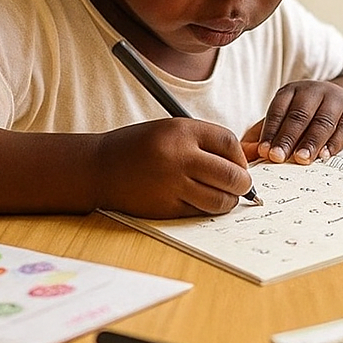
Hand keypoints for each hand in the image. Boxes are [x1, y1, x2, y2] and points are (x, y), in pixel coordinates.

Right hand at [93, 119, 252, 217]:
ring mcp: (171, 185)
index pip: (228, 142)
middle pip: (231, 174)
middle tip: (243, 186)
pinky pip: (199, 212)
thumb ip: (204, 142)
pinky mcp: (165, 208)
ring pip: (219, 200)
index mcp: (181, 131)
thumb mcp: (171, 130)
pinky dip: (206, 209)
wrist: (99, 167)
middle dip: (243, 183)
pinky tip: (202, 202)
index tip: (239, 164)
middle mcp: (178, 157)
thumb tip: (242, 162)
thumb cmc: (140, 147)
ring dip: (229, 201)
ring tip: (226, 197)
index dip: (240, 156)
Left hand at [243, 79, 342, 164]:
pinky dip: (335, 143)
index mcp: (291, 91)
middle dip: (288, 138)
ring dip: (311, 142)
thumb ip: (262, 137)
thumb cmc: (304, 117)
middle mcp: (314, 91)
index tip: (263, 152)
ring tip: (301, 159)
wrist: (340, 103)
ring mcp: (336, 99)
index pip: (278, 110)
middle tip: (278, 157)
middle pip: (299, 115)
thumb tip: (245, 155)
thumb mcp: (282, 121)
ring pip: (322, 121)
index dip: (270, 131)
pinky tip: (325, 156)